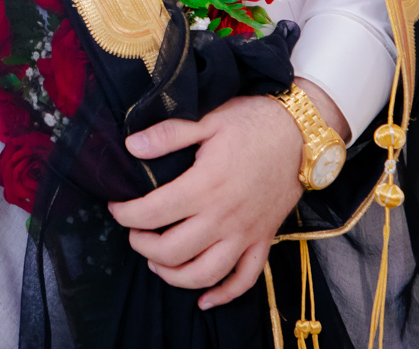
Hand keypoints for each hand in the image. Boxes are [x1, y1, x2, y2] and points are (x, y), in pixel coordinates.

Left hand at [107, 85, 338, 309]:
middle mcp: (224, 217)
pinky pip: (245, 280)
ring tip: (156, 263)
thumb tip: (132, 146)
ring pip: (204, 274)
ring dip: (174, 276)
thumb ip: (169, 134)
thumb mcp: (208, 118)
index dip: (126, 214)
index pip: (152, 213)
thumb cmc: (254, 122)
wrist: (302, 134)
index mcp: (206, 186)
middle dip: (143, 247)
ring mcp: (245, 234)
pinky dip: (223, 295)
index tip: (116, 207)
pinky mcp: (263, 240)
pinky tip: (204, 299)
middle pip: (172, 251)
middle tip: (134, 233)